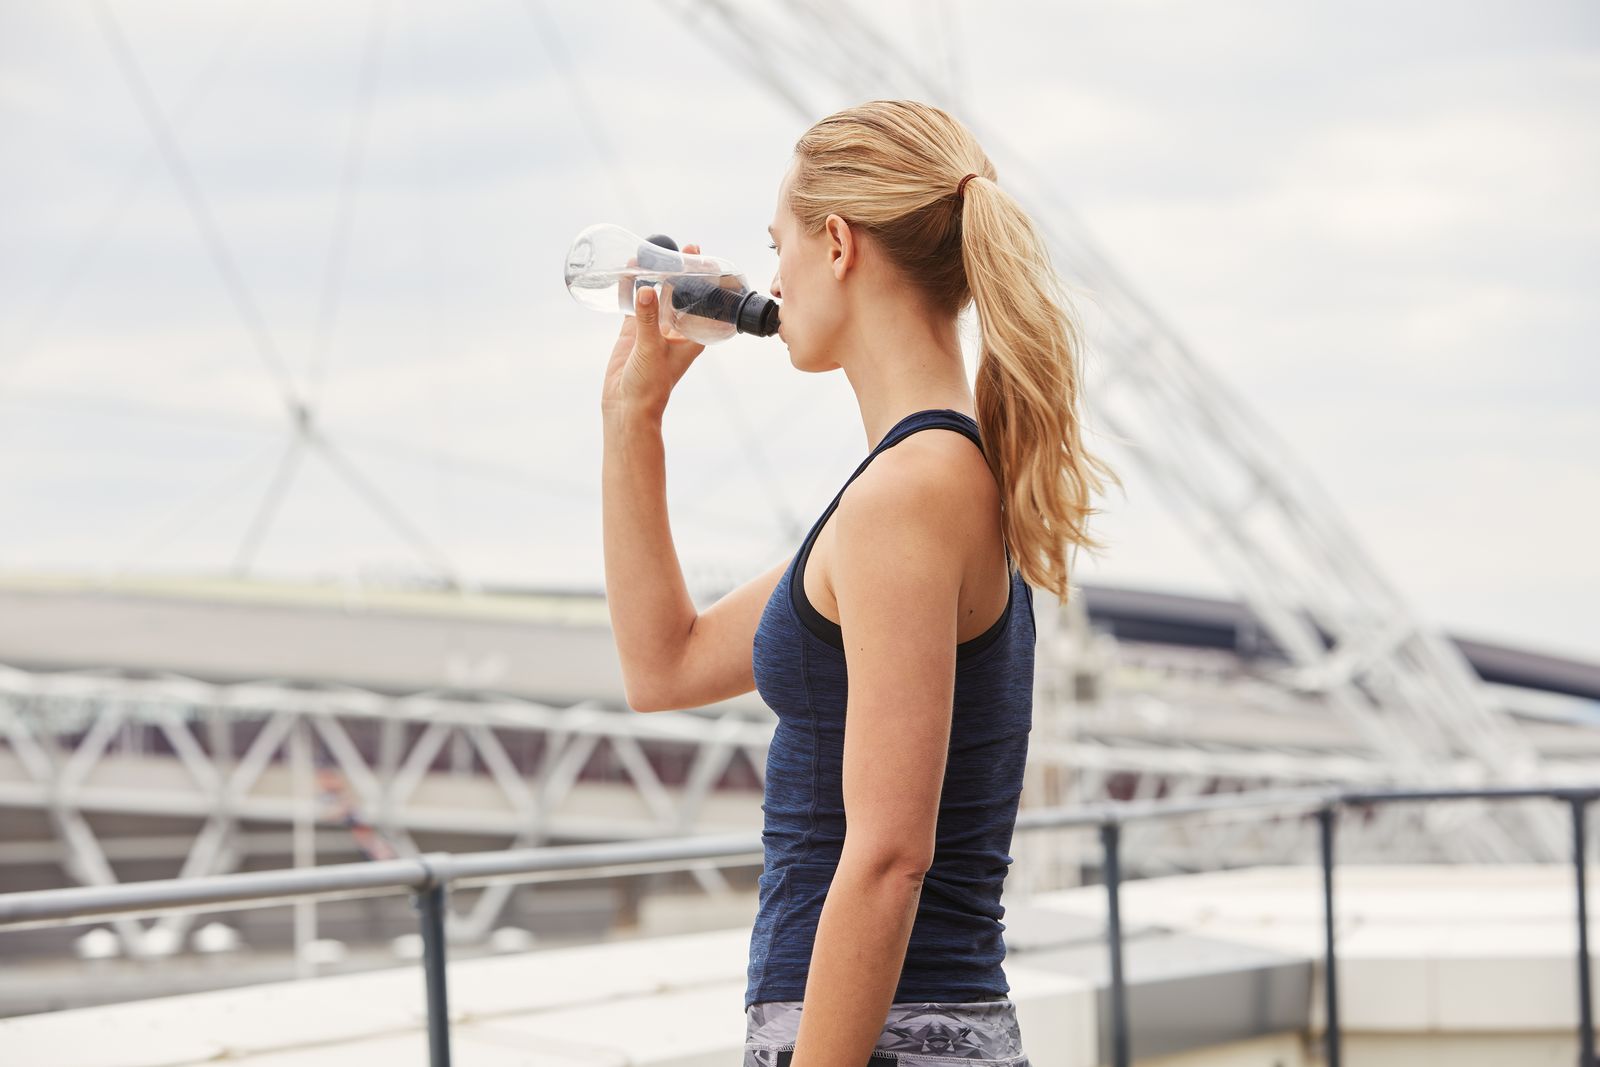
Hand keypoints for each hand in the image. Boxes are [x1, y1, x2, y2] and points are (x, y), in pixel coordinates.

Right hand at [601, 242, 708, 419]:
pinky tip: (628, 272)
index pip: (702, 303)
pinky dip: (631, 289)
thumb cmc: (650, 385)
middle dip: (679, 273)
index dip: (704, 282)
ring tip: (652, 253)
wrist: (626, 406)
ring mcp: (653, 330)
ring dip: (653, 277)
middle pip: (680, 295)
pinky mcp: (633, 333)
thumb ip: (647, 320)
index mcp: (692, 337)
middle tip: (681, 248)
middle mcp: (675, 331)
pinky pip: (633, 305)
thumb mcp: (651, 349)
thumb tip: (645, 289)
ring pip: (655, 297)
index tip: (704, 259)